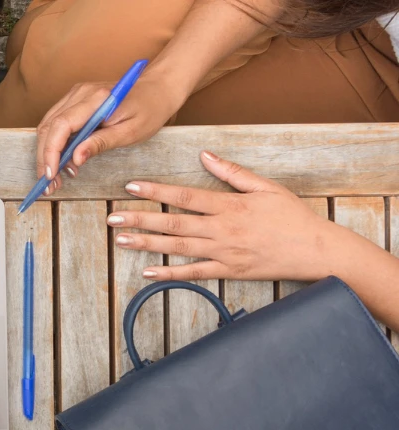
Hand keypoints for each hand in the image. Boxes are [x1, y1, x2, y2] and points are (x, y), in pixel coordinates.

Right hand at [36, 74, 186, 195]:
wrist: (157, 89)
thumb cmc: (149, 110)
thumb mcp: (130, 132)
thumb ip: (101, 144)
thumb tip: (75, 158)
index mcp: (96, 99)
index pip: (61, 126)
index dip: (50, 152)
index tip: (50, 175)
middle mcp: (80, 93)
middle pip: (48, 127)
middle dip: (44, 158)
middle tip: (49, 185)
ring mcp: (75, 95)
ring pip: (47, 127)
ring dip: (46, 154)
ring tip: (55, 178)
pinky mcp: (74, 101)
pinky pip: (55, 124)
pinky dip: (54, 145)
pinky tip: (61, 163)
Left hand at [109, 151, 352, 281]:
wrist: (317, 250)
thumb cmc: (292, 217)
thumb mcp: (266, 187)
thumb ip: (232, 172)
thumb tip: (204, 154)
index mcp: (229, 205)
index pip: (185, 195)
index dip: (156, 191)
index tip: (131, 187)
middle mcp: (222, 229)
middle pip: (173, 222)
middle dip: (140, 219)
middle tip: (112, 218)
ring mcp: (224, 252)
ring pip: (178, 247)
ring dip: (147, 244)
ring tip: (120, 240)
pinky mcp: (228, 271)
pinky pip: (194, 274)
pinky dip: (170, 274)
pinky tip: (147, 272)